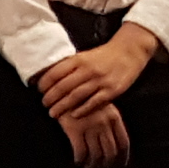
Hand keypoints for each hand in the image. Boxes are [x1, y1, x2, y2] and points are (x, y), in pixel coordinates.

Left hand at [35, 27, 159, 123]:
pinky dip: (82, 110)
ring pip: (76, 96)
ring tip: (53, 113)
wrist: (129, 52)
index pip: (55, 72)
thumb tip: (49, 77)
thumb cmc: (104, 55)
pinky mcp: (111, 91)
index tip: (39, 91)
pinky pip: (93, 103)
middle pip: (63, 87)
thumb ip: (70, 66)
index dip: (44, 83)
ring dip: (62, 106)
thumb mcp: (85, 56)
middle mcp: (88, 70)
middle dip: (50, 98)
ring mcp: (100, 81)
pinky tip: (74, 115)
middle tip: (44, 105)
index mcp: (79, 59)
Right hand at [62, 100, 131, 167]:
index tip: (120, 165)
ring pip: (96, 155)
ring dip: (93, 165)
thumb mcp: (100, 103)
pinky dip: (80, 160)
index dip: (123, 157)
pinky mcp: (74, 129)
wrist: (62, 88)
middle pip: (111, 152)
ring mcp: (89, 126)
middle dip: (107, 165)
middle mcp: (104, 123)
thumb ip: (108, 120)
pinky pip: (80, 152)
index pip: (123, 142)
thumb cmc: (80, 95)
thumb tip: (111, 142)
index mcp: (114, 116)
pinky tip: (78, 162)